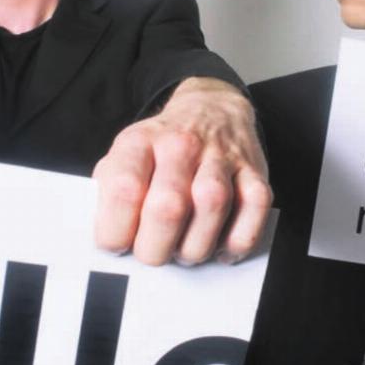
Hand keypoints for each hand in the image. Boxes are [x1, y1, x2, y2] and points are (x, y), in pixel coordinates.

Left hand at [92, 78, 271, 265]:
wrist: (211, 111)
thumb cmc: (161, 148)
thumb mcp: (124, 155)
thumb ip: (111, 193)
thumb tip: (112, 241)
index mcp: (139, 142)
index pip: (122, 190)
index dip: (115, 230)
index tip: (117, 245)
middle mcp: (180, 145)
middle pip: (168, 207)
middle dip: (155, 249)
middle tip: (152, 254)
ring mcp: (221, 157)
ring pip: (211, 206)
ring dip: (195, 246)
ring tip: (184, 252)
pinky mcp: (254, 171)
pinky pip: (253, 211)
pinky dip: (237, 241)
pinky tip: (220, 249)